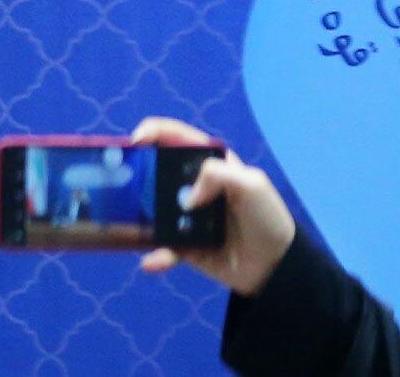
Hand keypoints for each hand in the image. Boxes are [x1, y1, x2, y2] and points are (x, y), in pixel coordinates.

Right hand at [131, 118, 294, 296]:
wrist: (277, 267)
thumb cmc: (267, 218)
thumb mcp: (252, 185)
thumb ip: (217, 175)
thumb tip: (186, 198)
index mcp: (211, 164)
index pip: (177, 138)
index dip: (155, 132)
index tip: (137, 140)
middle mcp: (195, 187)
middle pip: (157, 172)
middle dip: (138, 174)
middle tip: (122, 181)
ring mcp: (187, 218)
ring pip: (154, 211)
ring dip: (141, 216)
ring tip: (131, 223)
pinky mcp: (186, 246)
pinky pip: (164, 248)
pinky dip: (157, 255)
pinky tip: (152, 261)